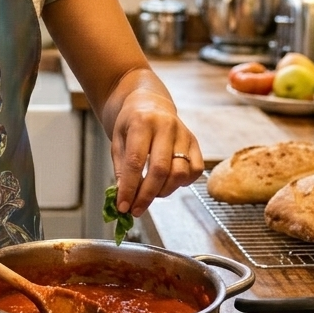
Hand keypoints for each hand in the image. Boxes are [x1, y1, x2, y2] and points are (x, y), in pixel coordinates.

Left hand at [110, 90, 203, 216]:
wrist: (149, 102)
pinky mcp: (195, 142)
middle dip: (147, 195)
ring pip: (180, 172)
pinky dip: (182, 183)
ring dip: (164, 191)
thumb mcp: (117, 139)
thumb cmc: (130, 122)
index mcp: (142, 122)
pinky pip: (195, 170)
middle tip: (136, 210)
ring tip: (150, 194)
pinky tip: (168, 183)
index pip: (136, 161)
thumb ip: (121, 167)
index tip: (122, 206)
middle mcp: (166, 126)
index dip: (129, 187)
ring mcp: (184, 134)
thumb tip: (124, 195)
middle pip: (160, 169)